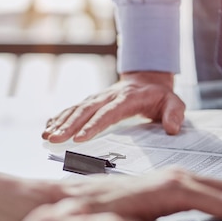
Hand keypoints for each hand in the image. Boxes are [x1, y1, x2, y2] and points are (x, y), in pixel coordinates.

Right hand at [41, 71, 185, 142]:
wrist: (148, 80)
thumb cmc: (160, 97)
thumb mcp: (174, 103)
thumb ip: (175, 114)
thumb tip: (172, 129)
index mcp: (127, 98)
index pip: (108, 113)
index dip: (93, 125)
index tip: (80, 138)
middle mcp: (108, 96)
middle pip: (86, 111)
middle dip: (68, 126)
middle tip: (54, 140)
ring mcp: (98, 98)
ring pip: (76, 109)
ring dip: (60, 122)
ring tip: (47, 136)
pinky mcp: (92, 101)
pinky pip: (73, 109)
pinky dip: (60, 117)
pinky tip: (48, 127)